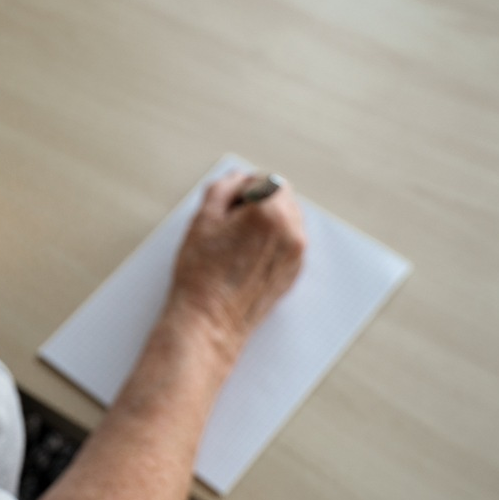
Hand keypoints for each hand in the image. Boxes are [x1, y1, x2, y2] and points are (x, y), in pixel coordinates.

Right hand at [167, 171, 306, 360]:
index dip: (241, 189)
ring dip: (267, 220)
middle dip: (258, 202)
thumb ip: (223, 188)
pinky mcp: (294, 272)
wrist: (210, 321)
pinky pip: (288, 241)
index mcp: (271, 214)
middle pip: (281, 197)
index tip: (226, 206)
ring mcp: (297, 254)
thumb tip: (237, 179)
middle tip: (229, 223)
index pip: (265, 181)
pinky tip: (246, 256)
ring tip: (237, 242)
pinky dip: (272, 240)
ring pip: (287, 219)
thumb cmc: (201, 274)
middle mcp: (292, 232)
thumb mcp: (203, 219)